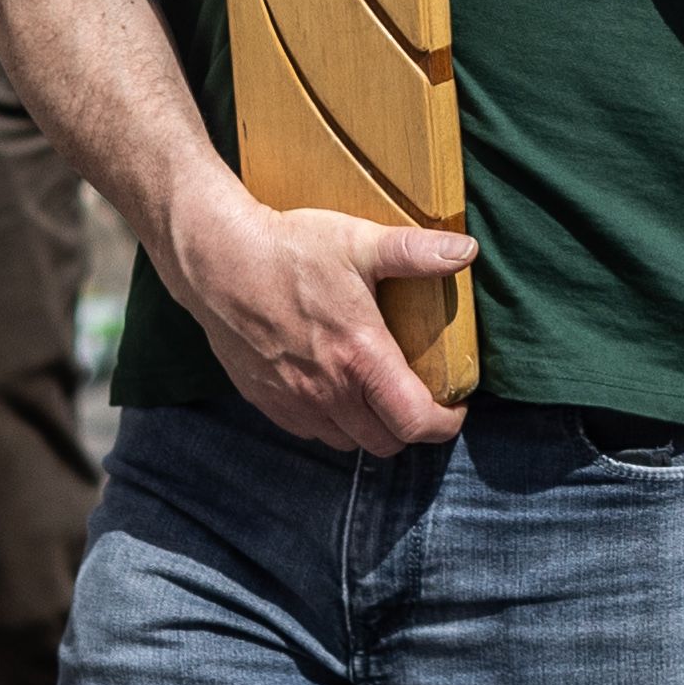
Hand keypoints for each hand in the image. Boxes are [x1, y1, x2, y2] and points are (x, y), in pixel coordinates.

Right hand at [159, 180, 475, 455]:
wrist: (216, 262)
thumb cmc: (290, 249)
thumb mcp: (358, 241)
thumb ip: (416, 251)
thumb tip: (467, 251)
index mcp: (360, 359)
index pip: (416, 422)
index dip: (446, 423)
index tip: (455, 405)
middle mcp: (328, 393)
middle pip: (386, 442)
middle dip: (410, 427)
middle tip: (419, 396)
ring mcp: (294, 403)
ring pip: (348, 443)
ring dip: (369, 427)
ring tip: (377, 392)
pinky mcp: (267, 402)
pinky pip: (311, 432)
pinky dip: (332, 422)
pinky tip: (333, 388)